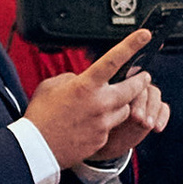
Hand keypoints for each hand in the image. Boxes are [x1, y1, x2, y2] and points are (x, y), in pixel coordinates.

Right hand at [27, 26, 168, 173]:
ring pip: (125, 109)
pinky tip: (90, 124)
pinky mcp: (103, 138)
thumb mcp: (50, 87)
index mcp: (85, 85)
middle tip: (143, 77)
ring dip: (122, 105)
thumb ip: (71, 79)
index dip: (131, 45)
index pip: (113, 60)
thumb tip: (82, 79)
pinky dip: (106, 123)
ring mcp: (103, 122)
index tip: (145, 35)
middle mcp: (99, 103)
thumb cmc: (41, 116)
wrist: (37, 148)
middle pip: (132, 88)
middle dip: (140, 81)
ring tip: (107, 104)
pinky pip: (112, 126)